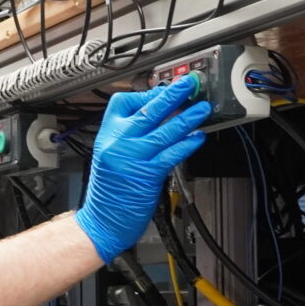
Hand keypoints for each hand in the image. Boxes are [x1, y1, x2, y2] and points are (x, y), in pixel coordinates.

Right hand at [74, 75, 210, 261]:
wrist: (102, 221)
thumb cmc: (108, 192)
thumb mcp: (109, 154)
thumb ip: (128, 135)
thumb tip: (156, 117)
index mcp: (107, 134)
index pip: (125, 102)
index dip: (147, 94)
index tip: (163, 91)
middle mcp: (119, 142)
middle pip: (148, 110)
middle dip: (171, 94)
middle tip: (188, 84)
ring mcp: (133, 157)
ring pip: (165, 130)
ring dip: (188, 118)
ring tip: (202, 108)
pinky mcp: (148, 174)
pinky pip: (172, 154)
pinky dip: (187, 144)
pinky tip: (198, 137)